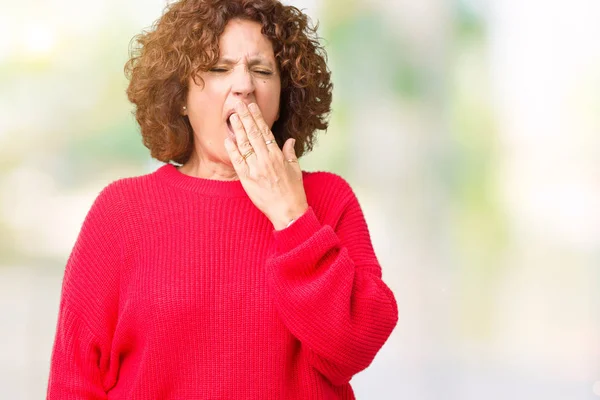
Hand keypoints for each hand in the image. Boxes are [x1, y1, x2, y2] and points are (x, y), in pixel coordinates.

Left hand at [224, 101, 307, 229]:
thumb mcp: (295, 169)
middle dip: (245, 117)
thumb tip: (289, 140)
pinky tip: (228, 139)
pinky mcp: (247, 179)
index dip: (257, 117)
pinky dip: (232, 150)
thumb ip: (290, 153)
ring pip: (244, 144)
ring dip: (237, 129)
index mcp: (277, 155)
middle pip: (253, 133)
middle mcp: (266, 159)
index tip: (251, 106)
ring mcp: (255, 169)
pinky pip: (238, 162)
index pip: (265, 131)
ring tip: (232, 116)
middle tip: (238, 103)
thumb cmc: (293, 191)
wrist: (287, 211)